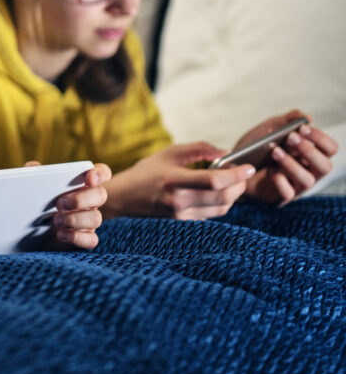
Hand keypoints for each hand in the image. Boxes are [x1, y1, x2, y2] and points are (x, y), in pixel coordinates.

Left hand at [24, 161, 110, 249]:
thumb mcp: (34, 186)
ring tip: (54, 220)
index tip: (89, 177)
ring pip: (96, 218)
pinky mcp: (85, 238)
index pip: (101, 173)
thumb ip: (34, 174)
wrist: (33, 230)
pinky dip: (76, 237)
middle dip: (80, 199)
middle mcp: (90, 200)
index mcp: (81, 183)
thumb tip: (32, 166)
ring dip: (74, 219)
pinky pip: (91, 240)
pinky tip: (60, 234)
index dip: (99, 173)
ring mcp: (89, 220)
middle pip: (100, 195)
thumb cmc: (39, 202)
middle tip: (59, 203)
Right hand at [102, 143, 254, 219]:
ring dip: (233, 195)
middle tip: (243, 173)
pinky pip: (212, 215)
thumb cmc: (146, 172)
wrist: (124, 198)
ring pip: (222, 208)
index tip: (248, 167)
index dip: (236, 174)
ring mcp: (182, 215)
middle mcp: (179, 201)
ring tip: (230, 182)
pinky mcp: (184, 223)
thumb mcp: (169, 153)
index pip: (214, 180)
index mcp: (174, 180)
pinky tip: (216, 193)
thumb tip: (226, 153)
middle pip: (224, 197)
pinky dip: (221, 203)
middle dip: (240, 185)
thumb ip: (199, 149)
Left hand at [239, 109, 338, 204]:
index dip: (320, 138)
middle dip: (309, 151)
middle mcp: (308, 172)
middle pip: (325, 166)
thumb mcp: (267, 130)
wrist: (232, 167)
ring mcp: (296, 186)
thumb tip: (305, 116)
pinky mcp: (281, 197)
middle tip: (290, 138)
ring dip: (292, 163)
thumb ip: (285, 121)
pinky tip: (270, 170)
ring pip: (308, 180)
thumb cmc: (256, 149)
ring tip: (275, 151)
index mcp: (310, 155)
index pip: (329, 148)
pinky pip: (288, 193)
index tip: (302, 128)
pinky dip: (280, 180)